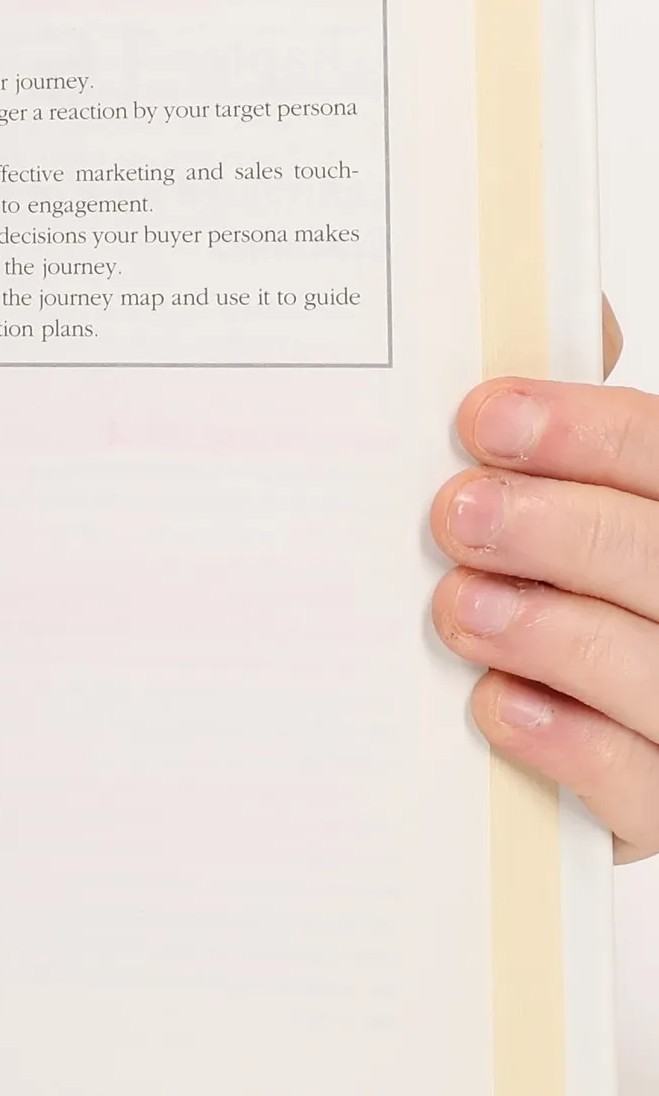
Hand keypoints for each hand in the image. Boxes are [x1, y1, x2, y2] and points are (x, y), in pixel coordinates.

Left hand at [430, 304, 658, 859]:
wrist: (613, 732)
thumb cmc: (593, 594)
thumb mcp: (597, 500)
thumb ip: (589, 437)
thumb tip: (570, 308)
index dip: (587, 434)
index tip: (482, 416)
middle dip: (559, 529)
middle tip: (456, 512)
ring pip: (657, 672)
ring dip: (551, 632)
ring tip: (460, 606)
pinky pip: (641, 787)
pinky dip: (567, 742)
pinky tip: (496, 704)